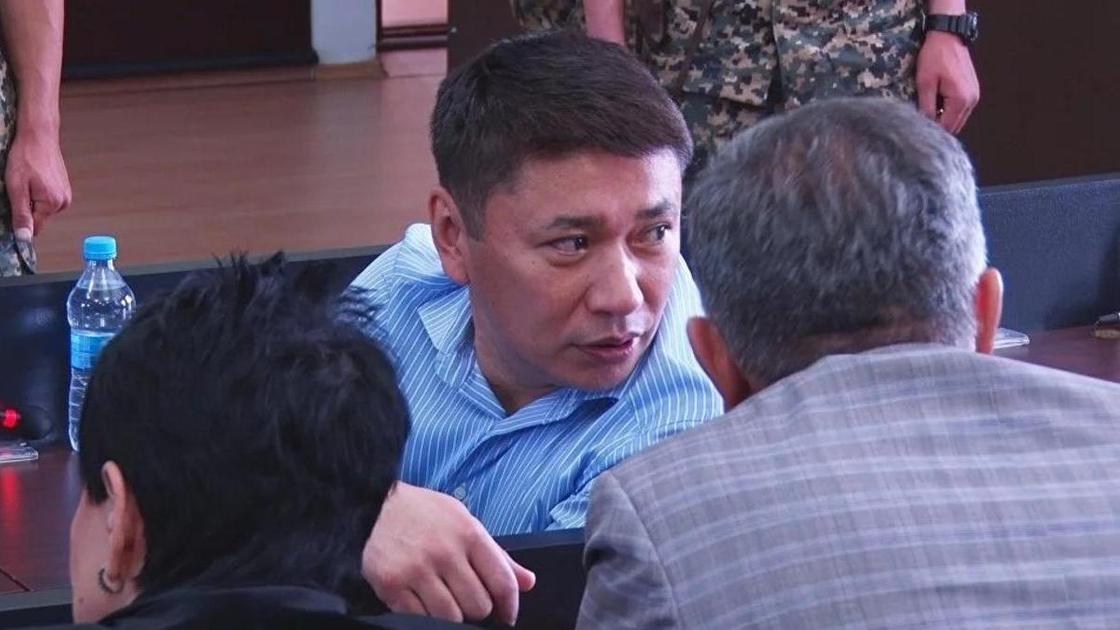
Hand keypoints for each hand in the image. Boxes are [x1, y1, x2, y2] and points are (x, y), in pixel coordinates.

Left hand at [6, 129, 70, 238]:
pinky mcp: (64, 188)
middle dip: (27, 207)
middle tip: (19, 188)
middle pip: (39, 218)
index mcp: (52, 204)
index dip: (21, 221)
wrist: (39, 136)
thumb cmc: (26, 157)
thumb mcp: (16, 187)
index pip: (35, 228)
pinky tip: (34, 179)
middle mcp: (63, 202)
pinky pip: (48, 200)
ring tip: (27, 181)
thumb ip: (21, 214)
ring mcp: (65, 195)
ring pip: (43, 209)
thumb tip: (24, 237)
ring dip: (32, 200)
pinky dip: (38, 193)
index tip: (13, 206)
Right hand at [362, 483, 535, 623]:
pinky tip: (423, 602)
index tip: (507, 616)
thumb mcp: (465, 522)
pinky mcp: (391, 584)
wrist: (374, 506)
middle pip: (478, 606)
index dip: (510, 606)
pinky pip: (419, 618)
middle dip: (477, 609)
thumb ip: (496, 555)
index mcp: (469, 534)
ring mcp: (416, 569)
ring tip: (445, 601)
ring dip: (452, 616)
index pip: (502, 582)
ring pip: (451, 618)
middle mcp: (444, 552)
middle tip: (467, 600)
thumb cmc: (426, 515)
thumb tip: (527, 582)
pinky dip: (425, 617)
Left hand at [915, 31, 979, 134]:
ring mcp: (974, 96)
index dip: (932, 132)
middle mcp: (972, 101)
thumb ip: (926, 106)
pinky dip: (949, 111)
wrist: (947, 36)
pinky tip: (937, 104)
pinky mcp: (972, 90)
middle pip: (954, 126)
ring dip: (943, 119)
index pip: (947, 128)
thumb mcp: (925, 83)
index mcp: (961, 100)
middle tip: (921, 124)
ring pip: (958, 119)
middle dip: (938, 127)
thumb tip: (924, 125)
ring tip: (928, 112)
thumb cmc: (935, 57)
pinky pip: (960, 109)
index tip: (917, 131)